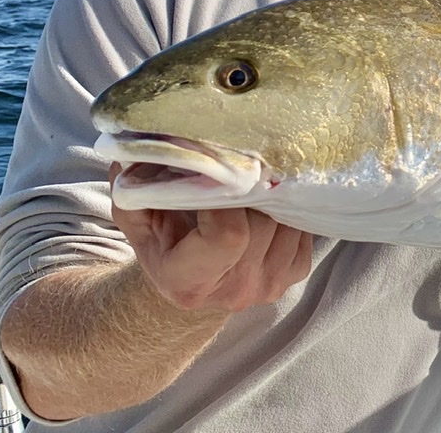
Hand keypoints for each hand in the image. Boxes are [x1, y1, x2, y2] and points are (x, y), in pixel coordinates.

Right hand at [109, 164, 313, 312]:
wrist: (191, 280)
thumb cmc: (164, 243)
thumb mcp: (138, 219)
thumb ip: (136, 190)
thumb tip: (141, 148)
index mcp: (189, 282)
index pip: (228, 235)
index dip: (225, 197)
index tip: (216, 175)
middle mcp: (234, 291)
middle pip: (262, 222)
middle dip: (252, 189)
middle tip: (241, 167)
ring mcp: (269, 286)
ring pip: (287, 222)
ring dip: (273, 197)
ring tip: (253, 183)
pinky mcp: (294, 274)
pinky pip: (303, 229)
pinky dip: (288, 210)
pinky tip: (267, 204)